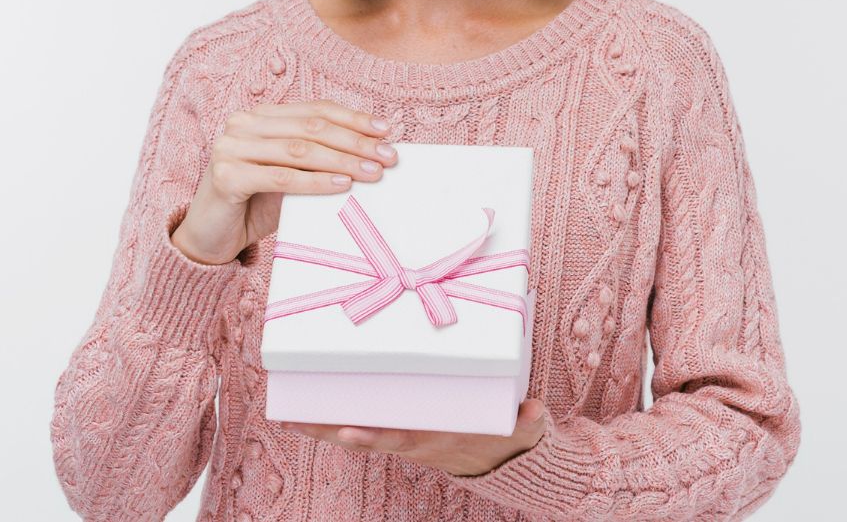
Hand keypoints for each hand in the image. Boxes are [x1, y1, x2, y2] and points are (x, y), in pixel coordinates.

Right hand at [170, 99, 398, 265]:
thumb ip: (319, 159)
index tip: (387, 130)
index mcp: (261, 116)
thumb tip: (373, 153)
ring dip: (342, 160)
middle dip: (355, 141)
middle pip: (312, 127)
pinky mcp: (225, 176)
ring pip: (299, 150)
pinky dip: (316, 181)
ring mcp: (230, 147)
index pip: (316, 109)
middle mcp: (242, 124)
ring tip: (372, 172)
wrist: (211, 236)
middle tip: (388, 156)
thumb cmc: (257, 204)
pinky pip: (281, 177)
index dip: (354, 118)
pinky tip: (343, 185)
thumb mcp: (292, 175)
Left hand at [276, 398, 550, 476]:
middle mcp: (414, 441)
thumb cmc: (510, 436)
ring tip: (290, 414)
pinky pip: (365, 426)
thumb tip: (534, 410)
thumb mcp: (524, 430)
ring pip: (358, 432)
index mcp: (437, 439)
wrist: (501, 459)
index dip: (372, 436)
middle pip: (365, 437)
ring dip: (324, 426)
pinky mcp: (403, 430)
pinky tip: (315, 410)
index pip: (399, 439)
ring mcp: (406, 438)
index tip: (348, 428)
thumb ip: (528, 421)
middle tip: (295, 419)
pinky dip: (338, 421)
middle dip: (330, 430)